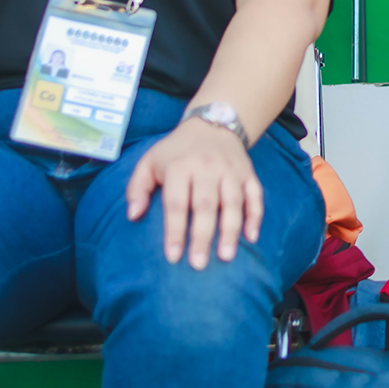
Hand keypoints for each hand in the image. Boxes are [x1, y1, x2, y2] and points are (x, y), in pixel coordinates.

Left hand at [126, 117, 261, 268]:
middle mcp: (207, 168)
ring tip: (226, 256)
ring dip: (231, 230)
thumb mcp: (148, 161)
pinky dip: (255, 216)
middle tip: (199, 264)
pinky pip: (255, 195)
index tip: (173, 257)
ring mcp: (230, 170)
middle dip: (203, 236)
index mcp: (179, 166)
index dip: (175, 231)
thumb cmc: (175, 150)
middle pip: (206, 205)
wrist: (212, 123)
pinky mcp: (248, 173)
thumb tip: (133, 216)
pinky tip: (251, 237)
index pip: (177, 203)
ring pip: (233, 202)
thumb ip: (136, 188)